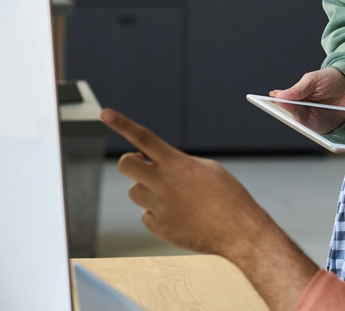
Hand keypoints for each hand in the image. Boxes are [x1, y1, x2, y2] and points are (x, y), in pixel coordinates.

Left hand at [101, 109, 317, 310]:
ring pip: (134, 192)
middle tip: (143, 165)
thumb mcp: (206, 168)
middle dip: (130, 162)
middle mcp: (163, 183)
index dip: (122, 123)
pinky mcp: (160, 228)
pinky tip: (179, 216)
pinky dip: (158, 214)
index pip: (143, 137)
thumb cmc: (228, 196)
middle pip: (125, 165)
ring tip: (172, 196)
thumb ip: (177, 163)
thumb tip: (156, 166)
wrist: (239, 232)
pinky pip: (147, 216)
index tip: (105, 113)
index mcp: (176, 163)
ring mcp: (160, 207)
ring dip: (147, 190)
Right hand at [269, 68, 344, 132]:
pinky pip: (311, 131)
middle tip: (283, 105)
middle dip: (284, 110)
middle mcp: (300, 108)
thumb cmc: (331, 80)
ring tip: (296, 114)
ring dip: (296, 119)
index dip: (275, 101)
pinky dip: (309, 129)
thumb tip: (279, 96)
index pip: (282, 100)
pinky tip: (308, 125)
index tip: (272, 98)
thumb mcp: (313, 80)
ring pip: (297, 122)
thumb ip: (298, 89)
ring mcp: (309, 119)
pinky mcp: (319, 128)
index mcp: (295, 95)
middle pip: (287, 113)